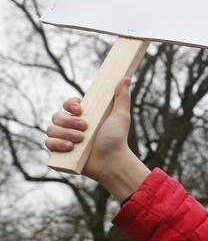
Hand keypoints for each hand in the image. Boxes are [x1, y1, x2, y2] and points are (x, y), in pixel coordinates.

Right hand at [45, 78, 149, 198]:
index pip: (68, 105)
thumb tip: (126, 78)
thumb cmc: (118, 140)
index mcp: (84, 117)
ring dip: (65, 134)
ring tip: (80, 140)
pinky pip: (48, 143)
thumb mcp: (120, 116)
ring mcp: (65, 139)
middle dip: (69, 122)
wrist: (113, 162)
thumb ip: (121, 97)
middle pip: (57, 116)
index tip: (80, 109)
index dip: (70, 105)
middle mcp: (73, 127)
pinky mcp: (61, 153)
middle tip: (85, 128)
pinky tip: (70, 148)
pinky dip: (57, 144)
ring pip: (51, 129)